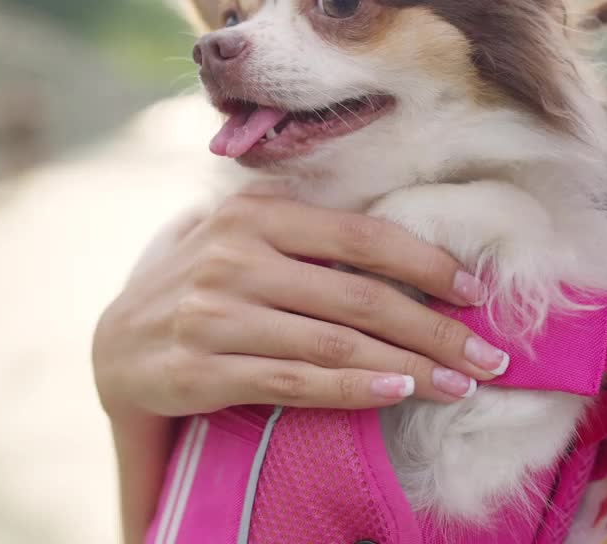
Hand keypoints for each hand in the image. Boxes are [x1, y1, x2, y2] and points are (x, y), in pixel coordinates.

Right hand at [92, 195, 510, 419]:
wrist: (115, 344)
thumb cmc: (203, 285)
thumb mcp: (244, 237)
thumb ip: (307, 233)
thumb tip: (409, 243)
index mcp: (253, 212)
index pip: (360, 235)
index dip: (427, 263)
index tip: (477, 292)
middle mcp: (233, 256)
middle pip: (358, 295)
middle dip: (436, 328)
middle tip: (491, 354)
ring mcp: (213, 314)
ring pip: (334, 343)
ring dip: (410, 365)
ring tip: (461, 383)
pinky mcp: (198, 369)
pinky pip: (293, 383)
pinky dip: (353, 391)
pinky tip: (397, 394)